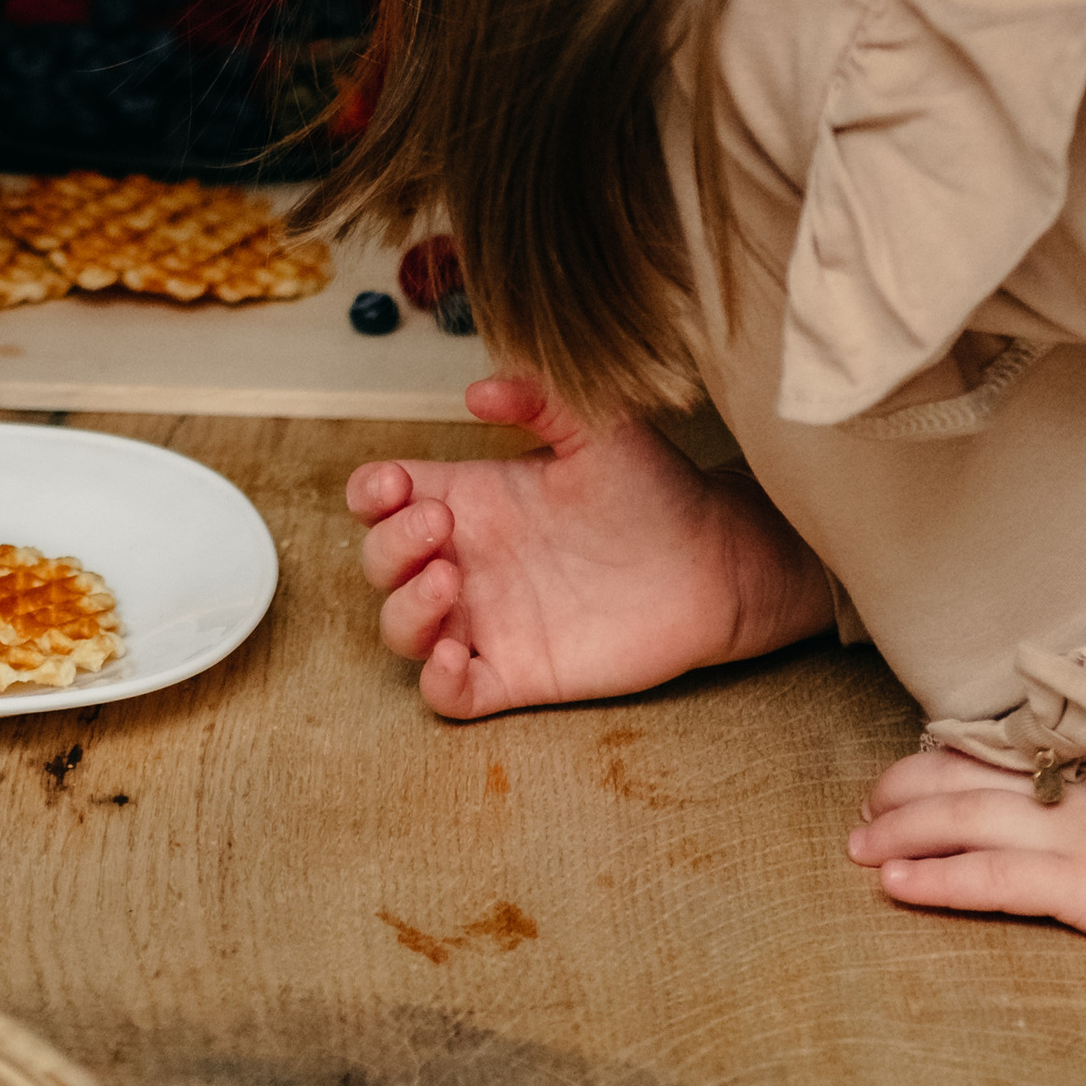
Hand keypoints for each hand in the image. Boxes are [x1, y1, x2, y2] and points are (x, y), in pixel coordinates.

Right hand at [346, 375, 834, 719]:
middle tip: (443, 526)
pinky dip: (436, 683)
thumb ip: (539, 396)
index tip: (394, 484)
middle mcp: (470, 559)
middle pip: (380, 562)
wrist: (714, 562)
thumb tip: (476, 391)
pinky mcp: (518, 674)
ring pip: (401, 630)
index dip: (371, 492)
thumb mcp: (595, 424)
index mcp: (473, 498)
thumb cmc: (656, 490)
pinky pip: (451, 694)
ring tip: (448, 582)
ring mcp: (489, 620)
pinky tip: (456, 656)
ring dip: (405, 609)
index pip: (383, 496)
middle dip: (391, 545)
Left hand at [847, 748, 1085, 960]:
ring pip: (963, 823)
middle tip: (857, 814)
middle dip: (899, 796)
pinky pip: (998, 881)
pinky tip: (895, 886)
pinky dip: (939, 879)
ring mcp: (1081, 842)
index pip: (993, 758)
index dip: (933, 766)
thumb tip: (1067, 807)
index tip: (892, 780)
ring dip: (897, 833)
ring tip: (853, 848)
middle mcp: (1074, 801)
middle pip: (961, 782)